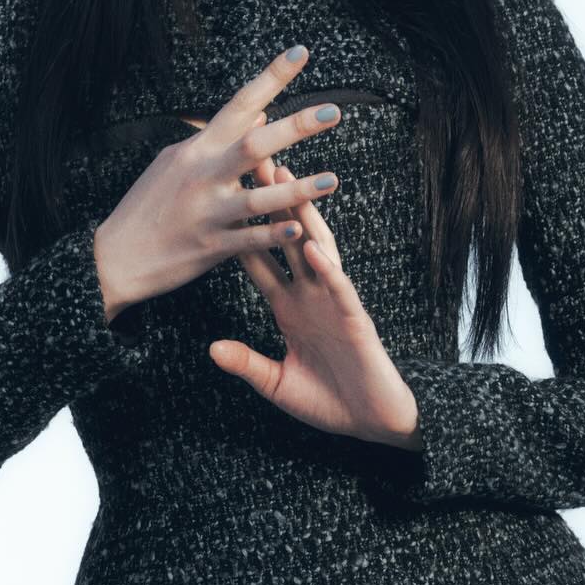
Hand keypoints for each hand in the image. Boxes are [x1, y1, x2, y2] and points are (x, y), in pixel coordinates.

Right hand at [92, 45, 344, 322]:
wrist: (116, 257)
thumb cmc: (149, 206)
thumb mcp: (176, 162)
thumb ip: (218, 140)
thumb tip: (259, 113)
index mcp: (197, 148)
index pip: (240, 103)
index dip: (272, 77)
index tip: (302, 53)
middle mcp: (203, 174)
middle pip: (255, 144)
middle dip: (296, 126)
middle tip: (334, 111)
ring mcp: (207, 211)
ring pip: (258, 198)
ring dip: (297, 189)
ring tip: (332, 179)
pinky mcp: (209, 247)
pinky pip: (249, 240)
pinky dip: (274, 235)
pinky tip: (299, 229)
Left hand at [208, 157, 422, 449]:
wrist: (373, 422)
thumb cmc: (329, 401)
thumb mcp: (276, 384)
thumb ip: (247, 363)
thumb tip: (212, 348)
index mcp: (289, 307)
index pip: (259, 260)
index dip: (240, 230)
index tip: (221, 197)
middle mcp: (310, 296)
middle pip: (286, 240)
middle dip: (271, 202)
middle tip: (254, 162)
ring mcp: (334, 304)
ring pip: (316, 250)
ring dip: (301, 218)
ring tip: (288, 183)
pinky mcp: (355, 321)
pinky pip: (339, 290)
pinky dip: (326, 269)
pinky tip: (312, 248)